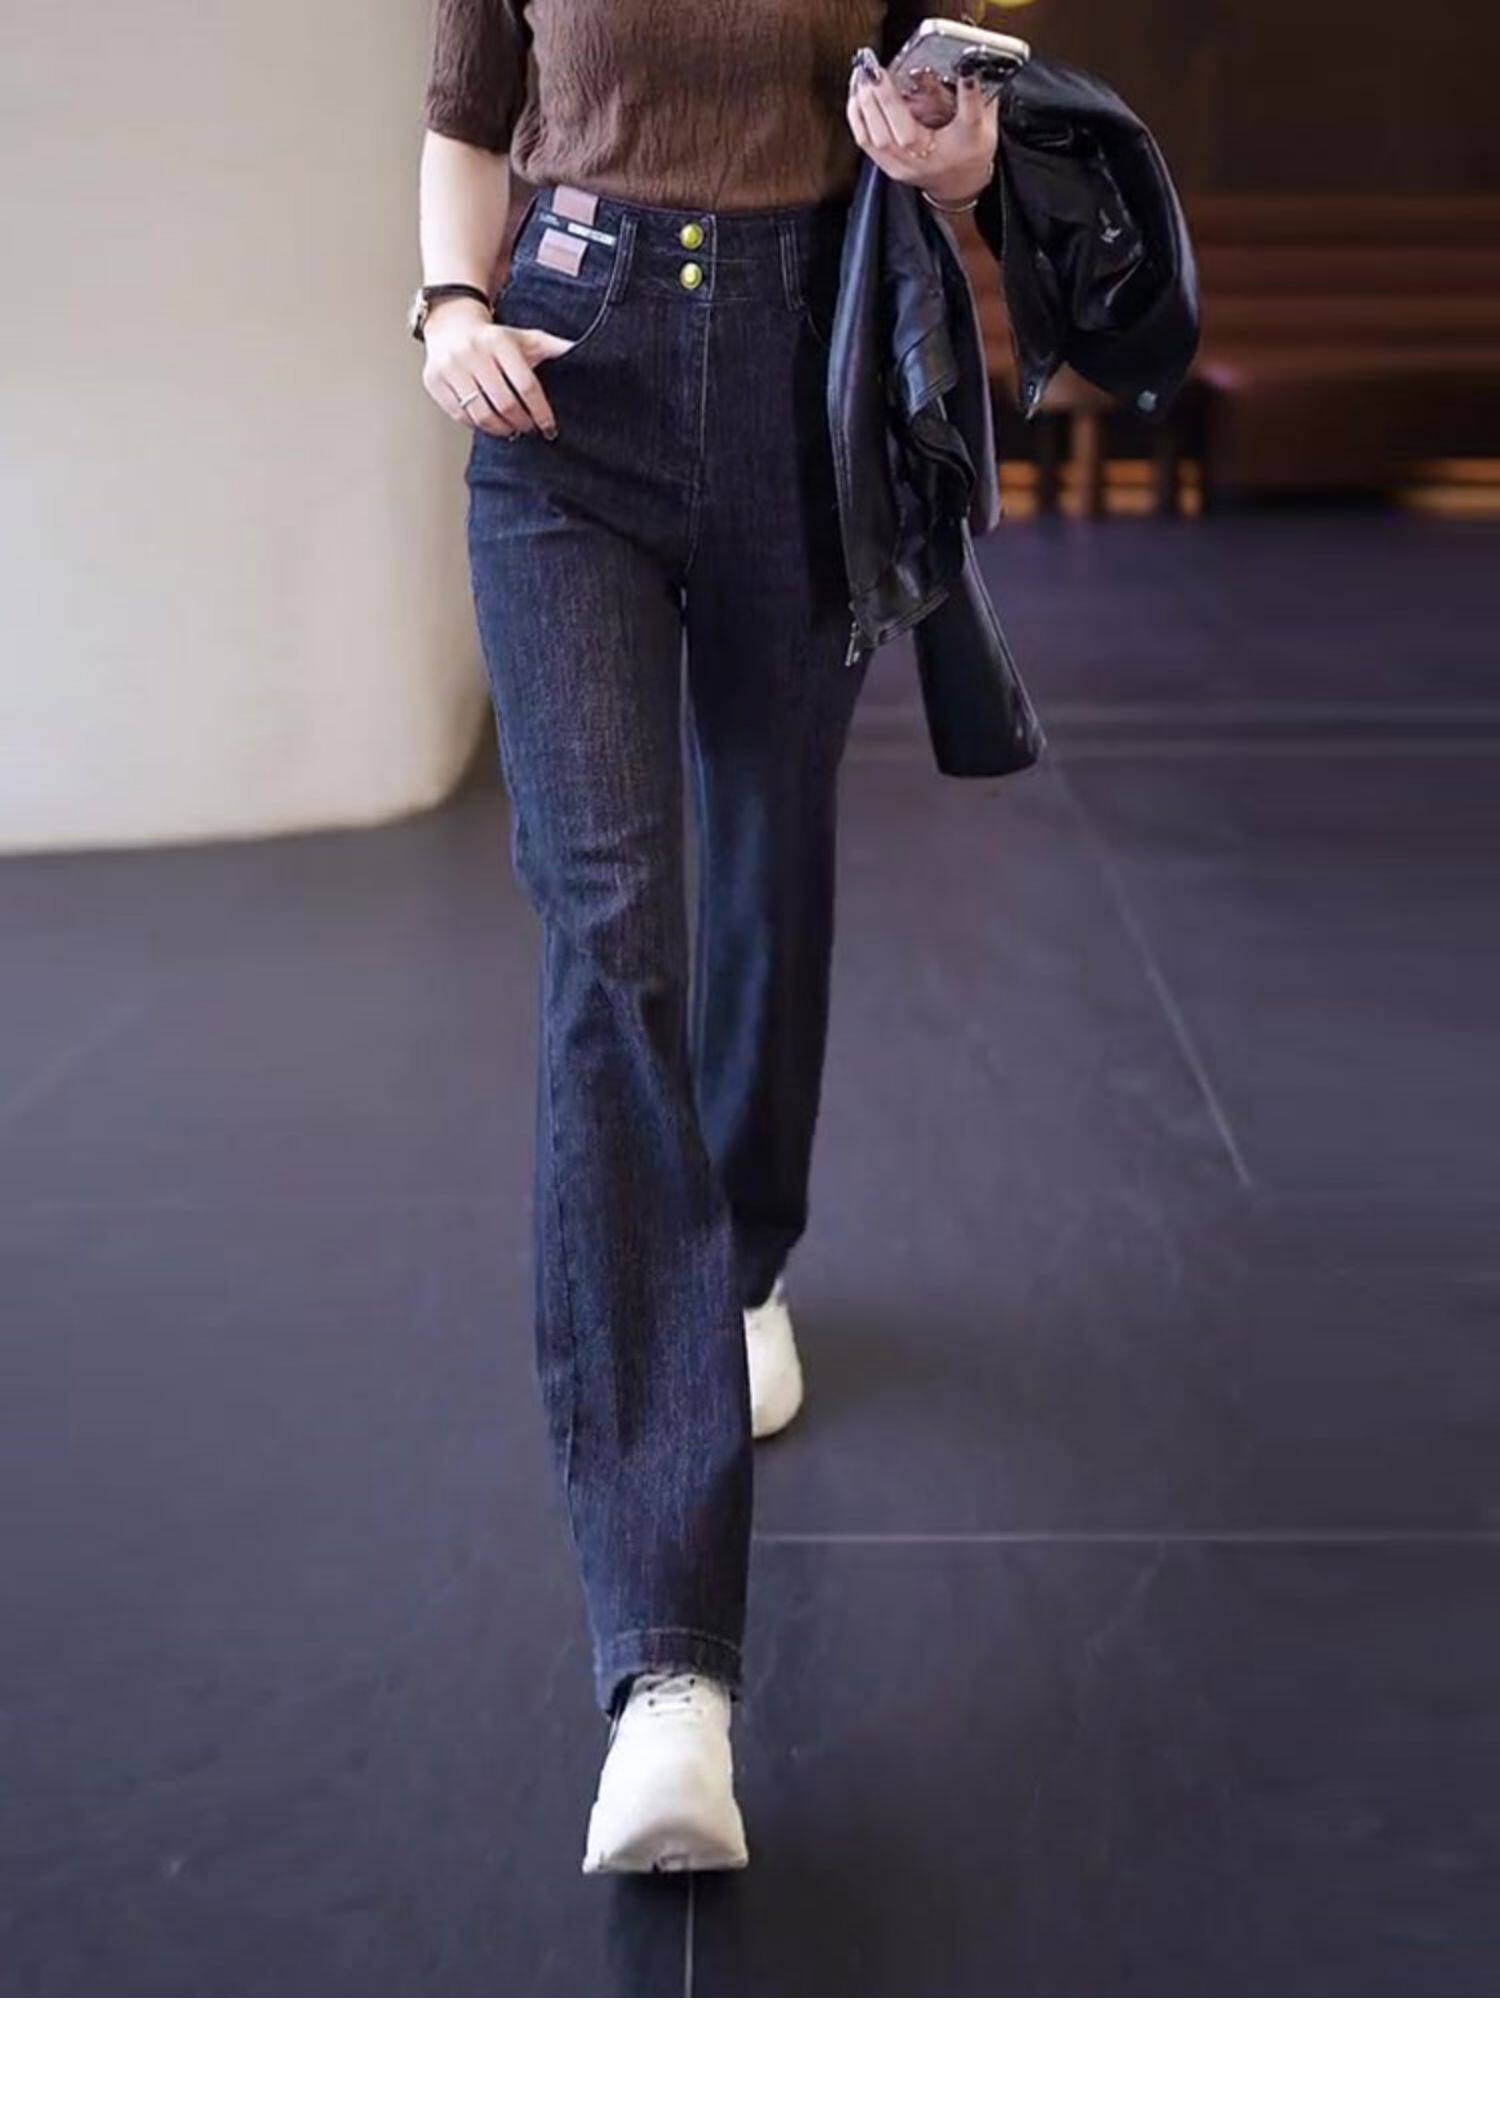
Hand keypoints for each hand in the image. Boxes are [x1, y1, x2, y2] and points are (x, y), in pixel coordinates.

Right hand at [421, 298, 574, 438]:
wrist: (450, 325)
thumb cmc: (496, 338)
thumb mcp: (526, 338)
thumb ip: (554, 347)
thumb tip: (589, 352)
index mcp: (499, 342)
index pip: (526, 385)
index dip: (540, 411)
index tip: (549, 428)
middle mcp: (472, 353)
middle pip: (504, 403)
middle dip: (521, 423)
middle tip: (529, 429)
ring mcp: (450, 367)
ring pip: (481, 414)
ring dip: (501, 429)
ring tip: (512, 430)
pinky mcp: (434, 381)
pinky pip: (460, 415)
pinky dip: (478, 426)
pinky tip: (490, 424)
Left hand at [846, 49, 997, 203]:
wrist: (961, 183)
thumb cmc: (971, 155)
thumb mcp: (981, 127)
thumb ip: (973, 99)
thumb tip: (967, 71)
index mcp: (934, 156)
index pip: (907, 130)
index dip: (890, 99)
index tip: (881, 72)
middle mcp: (910, 163)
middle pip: (880, 133)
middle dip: (870, 97)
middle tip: (867, 68)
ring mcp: (896, 166)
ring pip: (867, 137)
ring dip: (859, 105)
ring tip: (859, 77)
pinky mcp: (886, 164)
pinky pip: (864, 141)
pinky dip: (857, 116)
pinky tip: (857, 96)